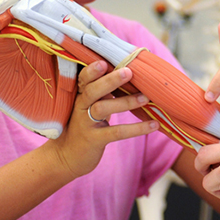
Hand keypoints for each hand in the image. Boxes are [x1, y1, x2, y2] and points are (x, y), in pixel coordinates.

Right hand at [49, 60, 157, 178]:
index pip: (84, 79)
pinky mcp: (94, 140)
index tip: (104, 61)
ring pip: (103, 109)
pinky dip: (136, 128)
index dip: (92, 70)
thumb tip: (130, 73)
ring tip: (145, 98)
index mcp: (80, 96)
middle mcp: (80, 107)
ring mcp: (85, 124)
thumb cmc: (84, 126)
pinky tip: (153, 125)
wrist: (66, 157)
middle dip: (110, 81)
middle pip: (92, 90)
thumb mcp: (90, 106)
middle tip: (129, 72)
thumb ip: (103, 92)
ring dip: (125, 102)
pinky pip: (116, 132)